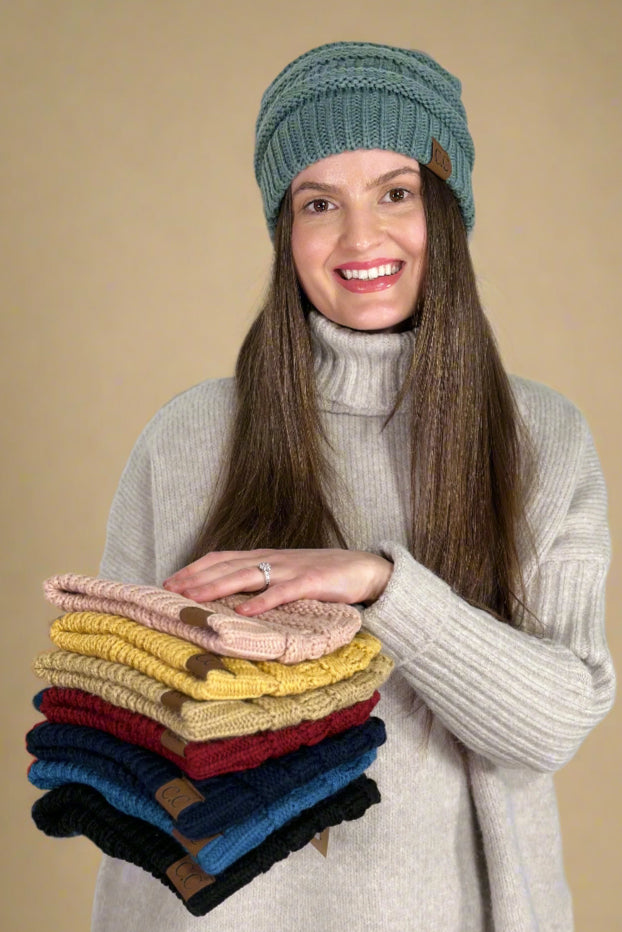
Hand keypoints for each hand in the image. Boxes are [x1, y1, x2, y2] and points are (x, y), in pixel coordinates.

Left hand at [162, 548, 392, 614]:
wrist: (364, 569)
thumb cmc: (324, 575)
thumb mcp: (287, 575)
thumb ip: (262, 582)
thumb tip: (231, 599)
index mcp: (265, 557)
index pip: (222, 558)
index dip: (195, 568)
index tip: (170, 581)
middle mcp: (273, 560)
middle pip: (227, 566)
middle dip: (196, 579)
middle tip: (170, 591)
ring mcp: (291, 570)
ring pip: (247, 576)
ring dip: (217, 587)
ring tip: (194, 599)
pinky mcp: (311, 582)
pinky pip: (282, 592)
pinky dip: (261, 601)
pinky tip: (244, 611)